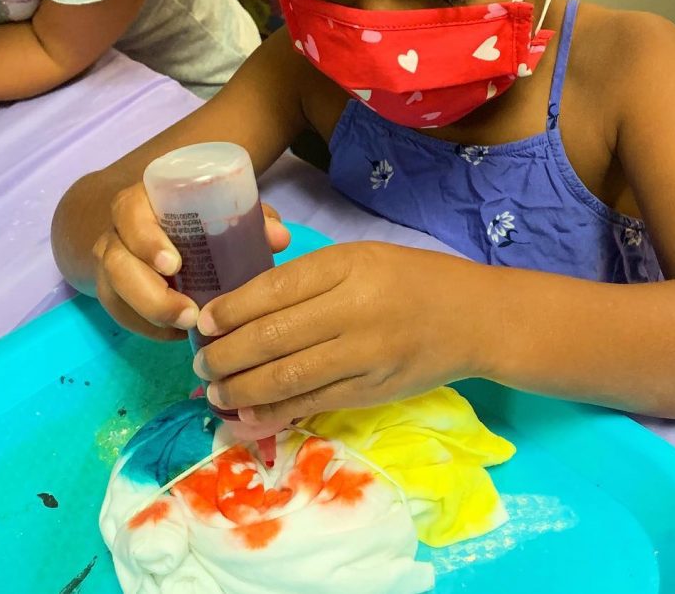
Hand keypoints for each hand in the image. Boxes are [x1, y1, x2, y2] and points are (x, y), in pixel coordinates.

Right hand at [93, 183, 290, 339]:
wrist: (156, 230)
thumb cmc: (198, 220)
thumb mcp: (222, 212)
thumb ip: (252, 219)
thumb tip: (279, 238)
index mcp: (143, 202)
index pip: (130, 212)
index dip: (147, 240)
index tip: (174, 265)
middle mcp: (119, 233)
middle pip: (117, 262)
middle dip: (149, 292)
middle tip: (188, 312)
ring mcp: (111, 266)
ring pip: (114, 292)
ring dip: (151, 314)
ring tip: (187, 325)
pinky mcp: (114, 294)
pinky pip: (122, 314)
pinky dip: (149, 327)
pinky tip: (177, 334)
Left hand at [191, 242, 486, 432]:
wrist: (474, 318)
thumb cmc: (413, 279)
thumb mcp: (362, 259)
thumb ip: (311, 279)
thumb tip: (246, 308)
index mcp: (348, 266)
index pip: (274, 289)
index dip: (231, 310)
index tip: (204, 322)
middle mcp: (354, 309)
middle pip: (272, 337)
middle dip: (225, 355)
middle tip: (200, 364)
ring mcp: (364, 355)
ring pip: (286, 377)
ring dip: (240, 389)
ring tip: (215, 393)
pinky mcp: (371, 391)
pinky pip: (312, 404)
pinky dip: (274, 412)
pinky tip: (248, 415)